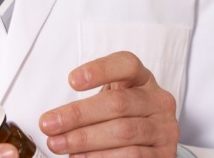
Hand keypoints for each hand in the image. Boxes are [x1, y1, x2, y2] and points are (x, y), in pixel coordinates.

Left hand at [39, 50, 179, 156]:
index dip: (101, 70)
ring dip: (85, 140)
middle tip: (49, 124)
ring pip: (123, 132)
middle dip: (79, 114)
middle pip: (118, 103)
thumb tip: (53, 118)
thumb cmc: (123, 119)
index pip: (127, 65)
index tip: (72, 80)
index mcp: (143, 80)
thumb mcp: (111, 101)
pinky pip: (132, 156)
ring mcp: (164, 128)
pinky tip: (80, 157)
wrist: (150, 146)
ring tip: (59, 144)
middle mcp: (158, 101)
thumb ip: (91, 102)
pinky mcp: (164, 154)